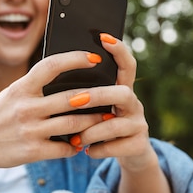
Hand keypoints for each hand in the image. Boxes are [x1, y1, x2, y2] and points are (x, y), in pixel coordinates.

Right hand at [0, 50, 107, 168]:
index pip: (51, 66)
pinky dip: (76, 146)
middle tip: (113, 94)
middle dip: (97, 97)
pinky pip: (65, 148)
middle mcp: (26, 108)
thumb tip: (64, 74)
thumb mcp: (11, 94)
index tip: (94, 58)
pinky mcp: (33, 151)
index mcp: (21, 88)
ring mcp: (30, 130)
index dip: (75, 59)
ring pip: (74, 124)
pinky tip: (81, 143)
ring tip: (104, 119)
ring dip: (93, 122)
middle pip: (71, 98)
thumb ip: (34, 86)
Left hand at [63, 33, 173, 192]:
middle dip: (99, 96)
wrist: (127, 155)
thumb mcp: (93, 109)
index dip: (118, 50)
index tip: (103, 37)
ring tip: (76, 138)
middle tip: (76, 100)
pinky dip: (99, 149)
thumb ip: (82, 94)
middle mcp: (134, 104)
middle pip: (123, 93)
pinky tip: (87, 151)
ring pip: (117, 124)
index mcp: (122, 90)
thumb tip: (53, 76)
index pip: (126, 64)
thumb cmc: (99, 126)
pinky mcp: (139, 146)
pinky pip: (118, 147)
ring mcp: (139, 124)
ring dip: (93, 130)